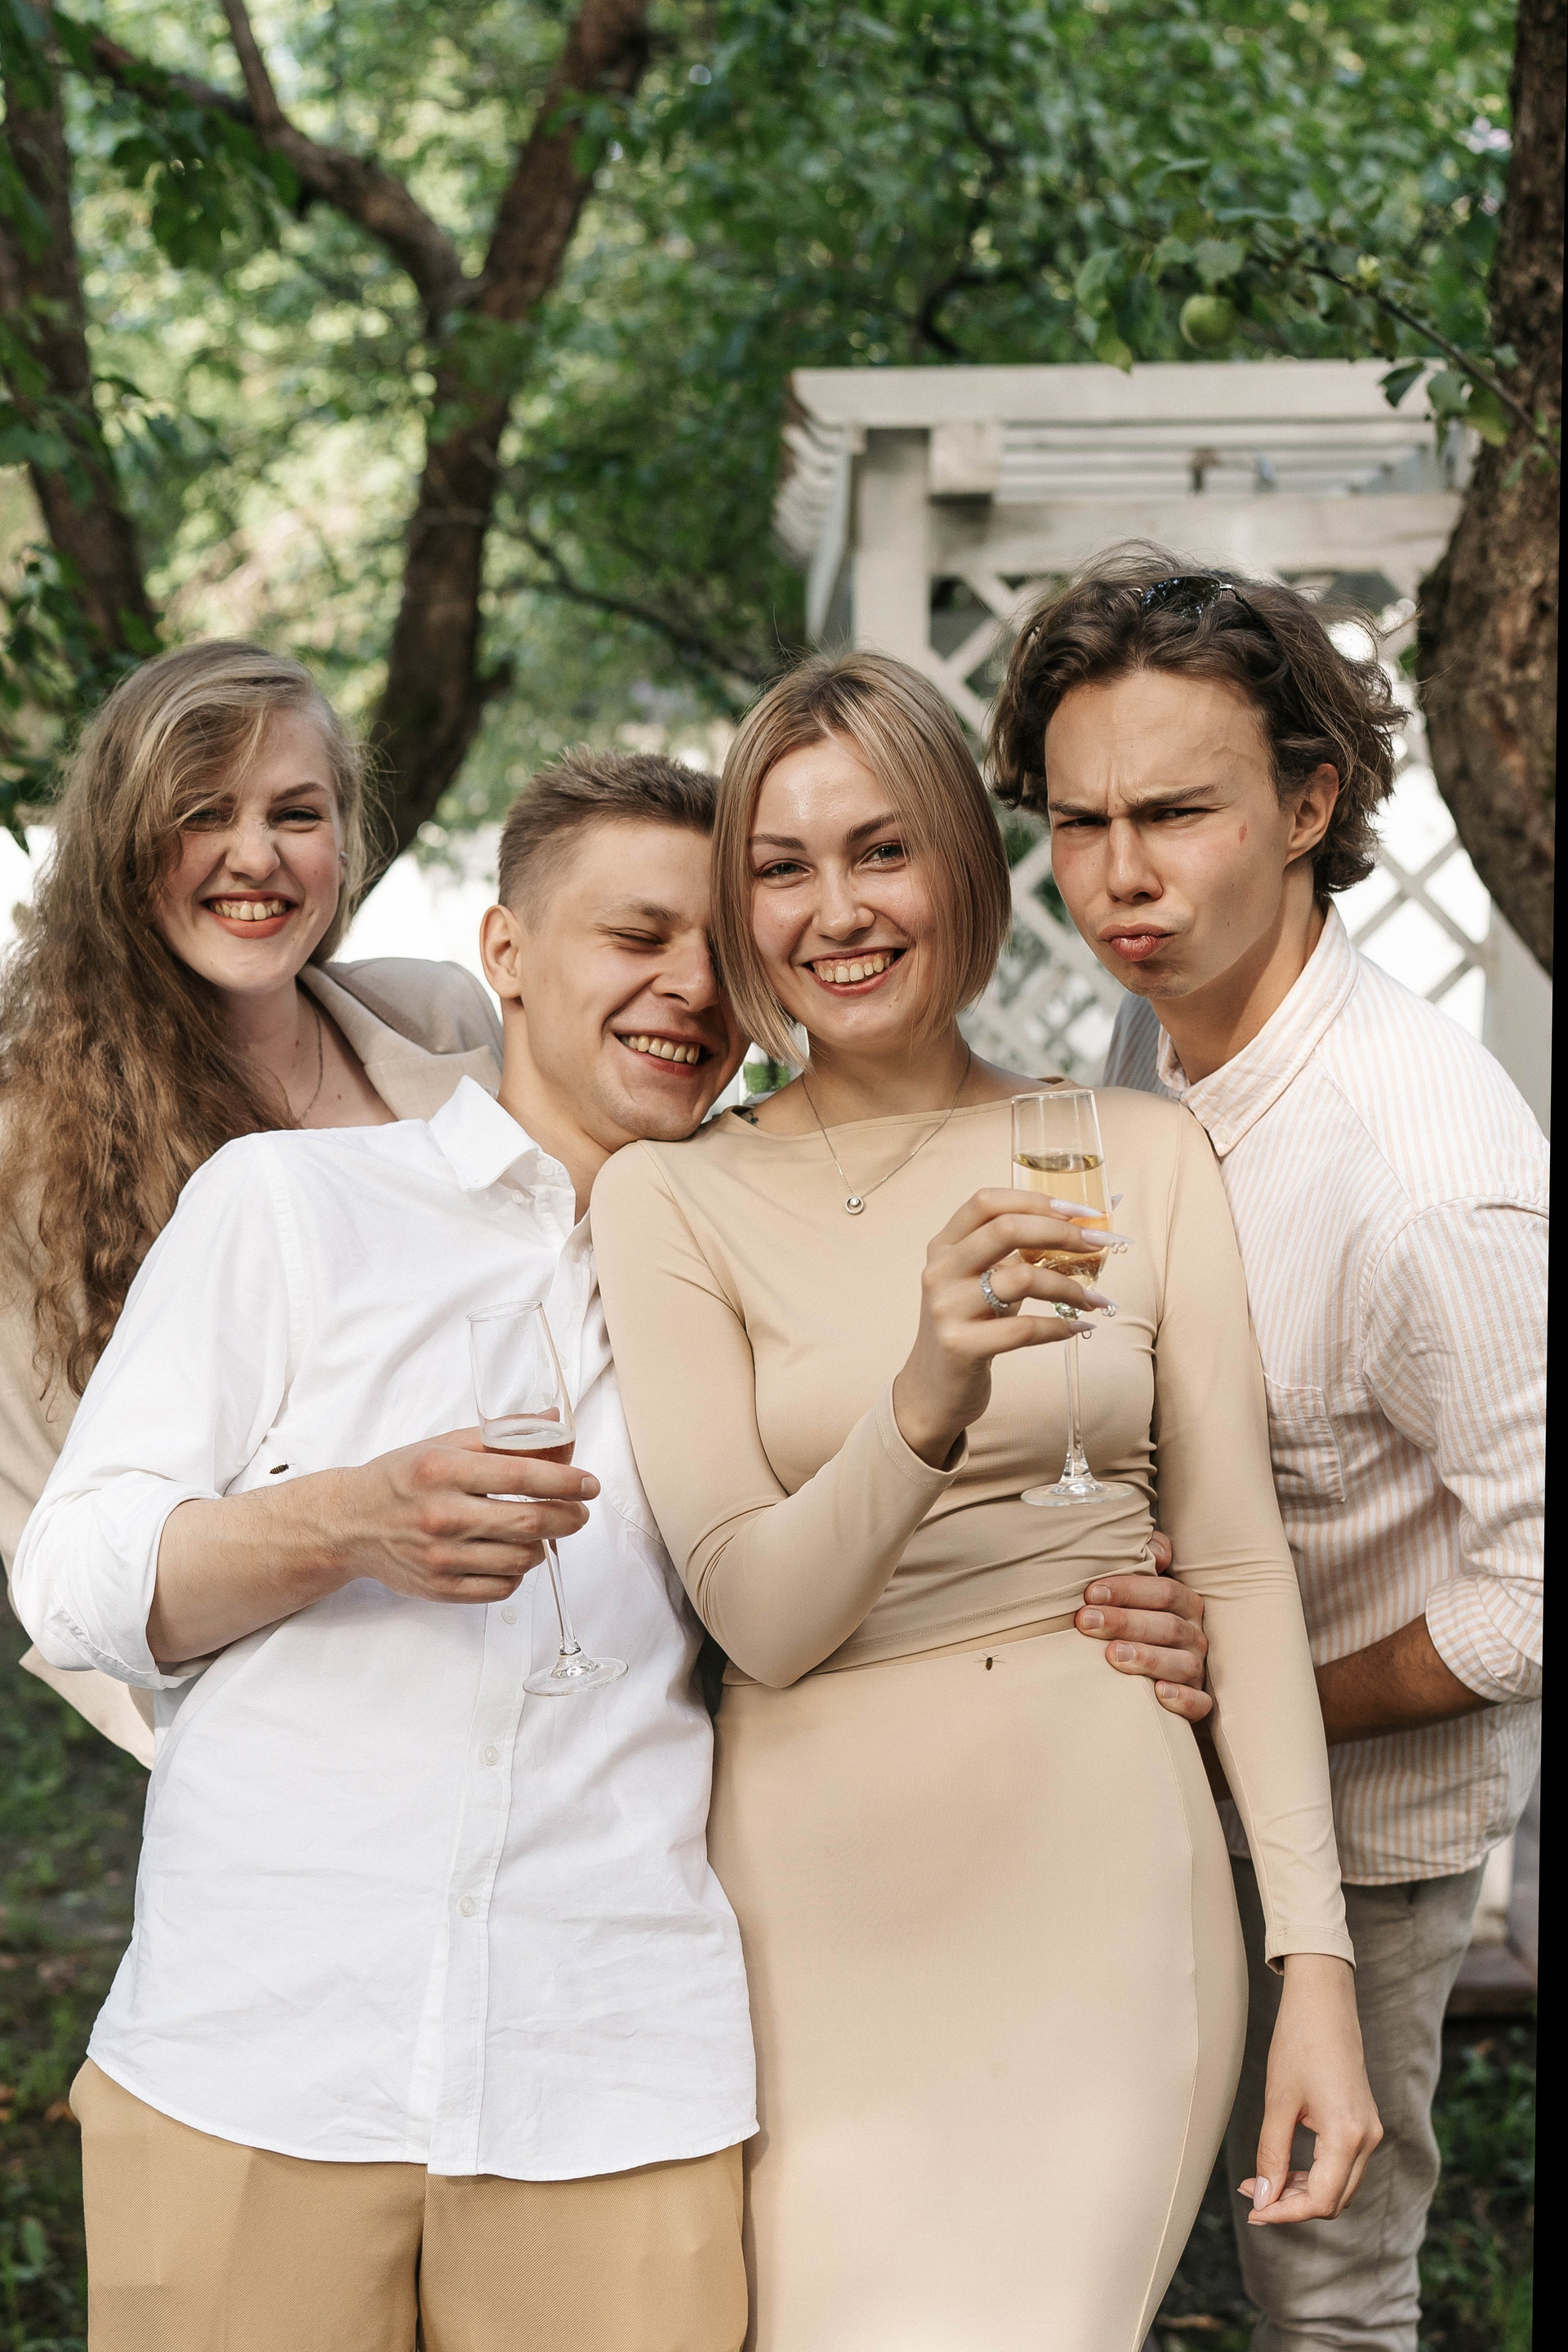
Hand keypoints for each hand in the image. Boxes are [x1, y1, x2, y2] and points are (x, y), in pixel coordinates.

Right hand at [333, 1427, 596, 1604]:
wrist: (348, 1523)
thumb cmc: (401, 1478)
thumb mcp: (446, 1444)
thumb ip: (503, 1435)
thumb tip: (556, 1422)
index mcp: (443, 1471)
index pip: (521, 1475)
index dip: (566, 1480)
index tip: (589, 1483)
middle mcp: (441, 1515)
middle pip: (529, 1522)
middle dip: (568, 1516)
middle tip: (579, 1511)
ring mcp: (439, 1557)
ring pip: (520, 1559)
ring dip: (544, 1544)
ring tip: (542, 1530)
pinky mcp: (439, 1588)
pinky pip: (500, 1588)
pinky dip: (517, 1573)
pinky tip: (512, 1554)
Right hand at [891, 1189, 1126, 1467]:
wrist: (932, 1389)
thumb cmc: (971, 1326)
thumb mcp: (984, 1282)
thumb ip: (1020, 1252)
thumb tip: (1089, 1222)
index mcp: (944, 1245)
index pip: (987, 1202)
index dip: (1036, 1199)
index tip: (1080, 1211)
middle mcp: (940, 1270)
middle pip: (1006, 1229)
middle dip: (1062, 1233)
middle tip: (1100, 1244)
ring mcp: (946, 1308)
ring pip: (1021, 1279)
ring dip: (1070, 1286)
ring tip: (1095, 1299)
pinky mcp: (960, 1346)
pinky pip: (1023, 1329)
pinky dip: (1059, 1326)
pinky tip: (1078, 1328)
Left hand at [1074, 1541, 1213, 1722]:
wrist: (1159, 1668)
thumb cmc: (1142, 1620)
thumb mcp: (1143, 1589)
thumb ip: (1146, 1562)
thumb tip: (1156, 1550)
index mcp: (1185, 1604)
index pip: (1164, 1591)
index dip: (1128, 1590)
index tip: (1090, 1593)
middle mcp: (1195, 1635)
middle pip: (1167, 1626)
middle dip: (1125, 1622)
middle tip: (1086, 1621)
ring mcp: (1197, 1669)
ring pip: (1182, 1663)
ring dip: (1147, 1658)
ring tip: (1112, 1655)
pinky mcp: (1199, 1703)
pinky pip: (1198, 1703)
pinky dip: (1181, 1698)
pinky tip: (1158, 1693)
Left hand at [1239, 1955, 1381, 2224]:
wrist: (1324, 2001)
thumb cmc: (1298, 2042)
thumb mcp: (1278, 2101)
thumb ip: (1271, 2155)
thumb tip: (1263, 2199)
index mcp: (1348, 2135)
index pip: (1320, 2200)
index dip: (1285, 2214)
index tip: (1254, 2212)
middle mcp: (1368, 2138)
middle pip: (1334, 2200)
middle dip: (1292, 2206)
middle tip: (1252, 2195)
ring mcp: (1370, 2130)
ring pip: (1340, 2186)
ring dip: (1303, 2192)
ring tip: (1263, 2181)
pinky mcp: (1366, 2122)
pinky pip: (1344, 2165)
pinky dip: (1316, 2174)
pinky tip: (1286, 2168)